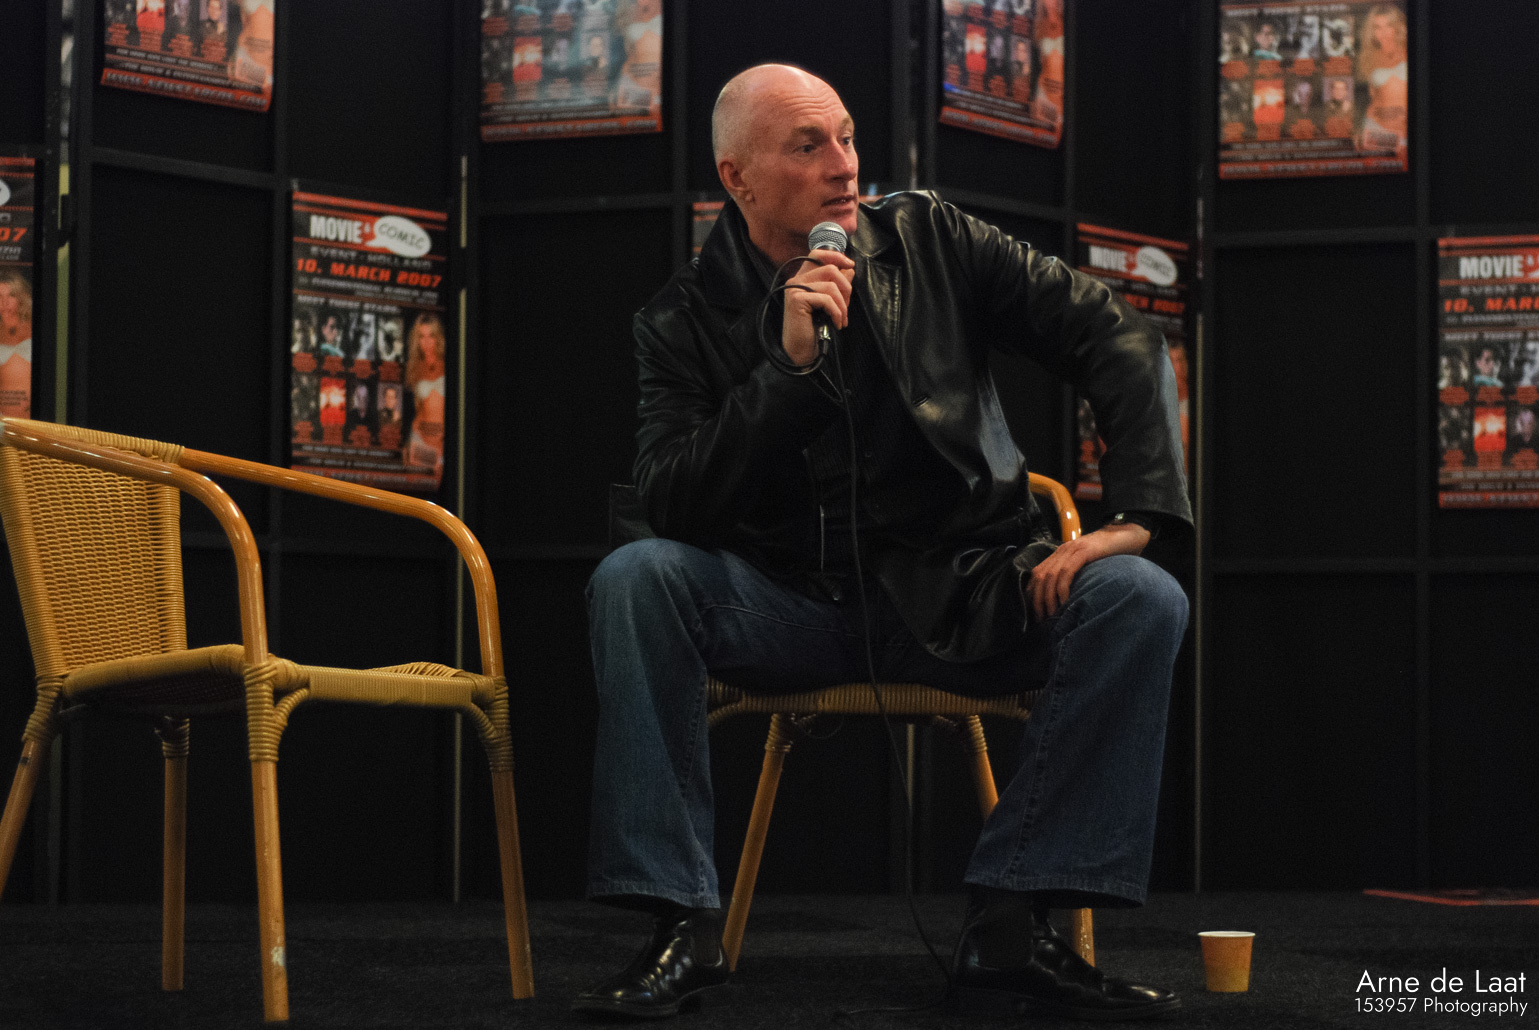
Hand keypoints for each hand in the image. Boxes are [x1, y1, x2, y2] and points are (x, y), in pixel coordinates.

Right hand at [781, 250, 854, 365]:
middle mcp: (796, 280)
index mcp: (802, 278)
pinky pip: (826, 298)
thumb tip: (849, 269)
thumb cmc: (813, 329)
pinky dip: (836, 312)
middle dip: (845, 288)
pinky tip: (836, 323)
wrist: (801, 351)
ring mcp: (794, 289)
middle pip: (829, 268)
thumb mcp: (829, 304)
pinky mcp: (797, 299)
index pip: (816, 254)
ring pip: (830, 285)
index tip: (850, 265)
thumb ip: (837, 285)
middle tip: (847, 307)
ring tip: (842, 319)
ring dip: (842, 305)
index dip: (835, 256)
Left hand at [1026, 522, 1149, 620]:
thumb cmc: (1109, 554)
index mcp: (1060, 554)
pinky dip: (1062, 588)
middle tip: (1042, 618)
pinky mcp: (1084, 552)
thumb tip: (1065, 600)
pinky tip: (1064, 601)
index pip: (1036, 574)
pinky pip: (1067, 571)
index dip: (1032, 593)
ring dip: (1048, 597)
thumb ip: (1074, 575)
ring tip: (1052, 614)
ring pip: (1050, 575)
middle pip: (1039, 576)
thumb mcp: (1086, 565)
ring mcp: (1072, 550)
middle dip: (1037, 599)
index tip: (1035, 612)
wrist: (1127, 535)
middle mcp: (1062, 551)